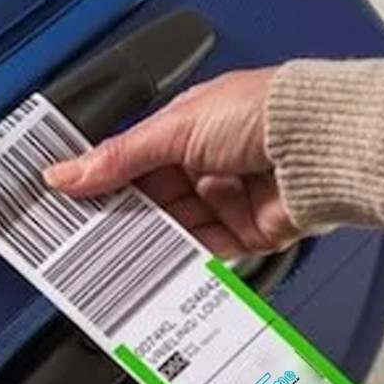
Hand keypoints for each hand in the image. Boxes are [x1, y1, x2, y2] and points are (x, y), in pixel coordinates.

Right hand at [43, 68, 302, 256]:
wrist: (318, 145)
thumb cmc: (259, 115)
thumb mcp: (176, 129)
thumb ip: (121, 158)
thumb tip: (66, 173)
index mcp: (190, 131)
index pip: (138, 163)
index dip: (107, 184)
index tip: (75, 204)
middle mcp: (209, 167)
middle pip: (157, 201)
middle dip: (126, 219)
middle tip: (87, 240)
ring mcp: (229, 201)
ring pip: (179, 229)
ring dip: (151, 243)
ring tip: (114, 260)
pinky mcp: (249, 233)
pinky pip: (209, 252)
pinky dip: (184, 261)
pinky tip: (157, 268)